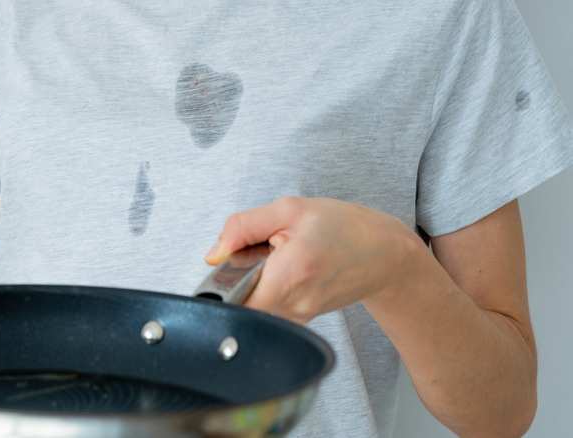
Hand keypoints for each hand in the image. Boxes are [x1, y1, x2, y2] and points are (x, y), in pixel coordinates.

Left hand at [205, 196, 425, 323]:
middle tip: (257, 255)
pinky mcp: (302, 320)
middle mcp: (295, 303)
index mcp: (291, 273)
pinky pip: (269, 309)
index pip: (235, 302)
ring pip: (254, 308)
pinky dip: (268, 291)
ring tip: (276, 261)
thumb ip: (242, 228)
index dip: (221, 286)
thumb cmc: (344, 227)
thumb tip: (213, 255)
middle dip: (237, 280)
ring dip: (254, 286)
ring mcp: (300, 317)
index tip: (229, 266)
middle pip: (241, 304)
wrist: (385, 254)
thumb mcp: (289, 209)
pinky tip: (285, 272)